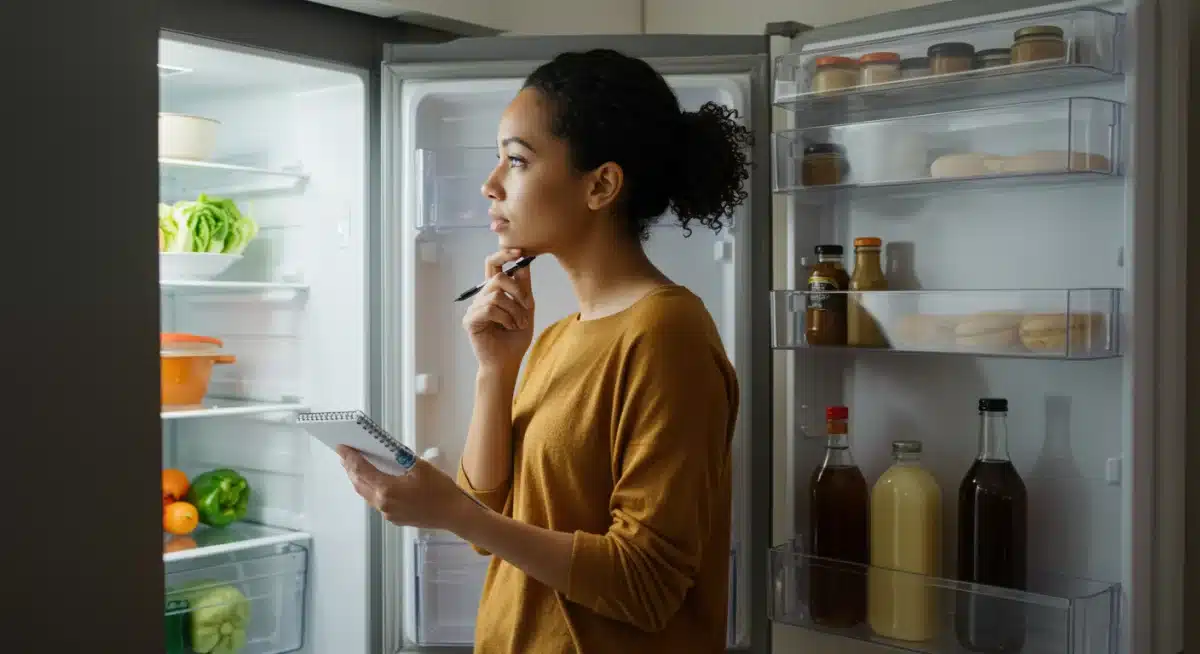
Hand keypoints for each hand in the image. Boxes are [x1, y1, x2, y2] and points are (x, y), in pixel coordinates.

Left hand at [338, 446, 479, 530]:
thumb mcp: (421, 466)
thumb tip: (385, 451)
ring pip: (366, 494)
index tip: (341, 447)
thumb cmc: (440, 489)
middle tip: (345, 455)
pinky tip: (375, 482)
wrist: (454, 514)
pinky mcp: (394, 518)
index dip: (350, 457)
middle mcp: (382, 504)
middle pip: (359, 484)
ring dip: (359, 480)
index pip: (361, 470)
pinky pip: (376, 501)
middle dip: (351, 468)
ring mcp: (387, 514)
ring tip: (355, 467)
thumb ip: (400, 458)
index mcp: (386, 489)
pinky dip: (371, 489)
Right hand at [463, 248, 534, 375]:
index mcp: (494, 292)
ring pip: (496, 295)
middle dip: (517, 290)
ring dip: (514, 310)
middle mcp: (482, 297)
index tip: (520, 251)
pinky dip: (505, 318)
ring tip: (519, 324)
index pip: (493, 265)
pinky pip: (489, 309)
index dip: (504, 255)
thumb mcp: (526, 309)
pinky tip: (509, 328)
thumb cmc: (515, 338)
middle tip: (528, 306)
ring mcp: (474, 308)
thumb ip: (524, 288)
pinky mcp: (470, 320)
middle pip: (497, 278)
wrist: (507, 362)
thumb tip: (525, 264)